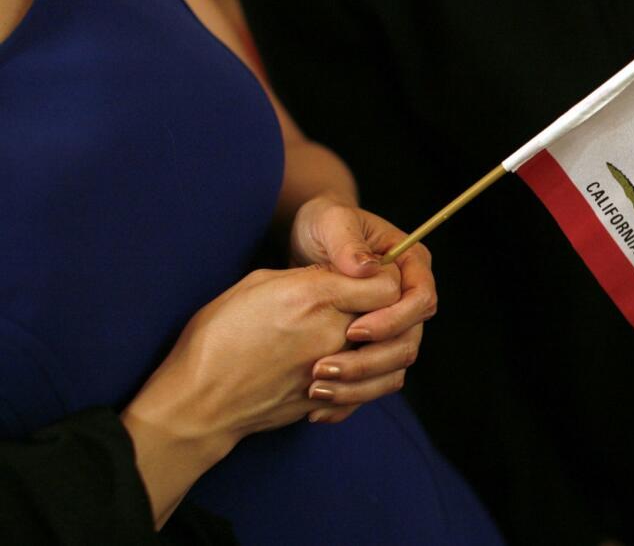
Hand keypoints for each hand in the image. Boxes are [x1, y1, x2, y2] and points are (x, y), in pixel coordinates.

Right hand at [121, 264, 403, 523]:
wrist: (197, 402)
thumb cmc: (215, 337)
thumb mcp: (255, 286)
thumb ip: (305, 277)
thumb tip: (334, 275)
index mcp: (313, 296)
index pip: (386, 283)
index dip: (385, 278)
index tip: (371, 279)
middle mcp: (330, 332)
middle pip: (391, 318)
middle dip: (387, 311)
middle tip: (370, 308)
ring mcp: (334, 369)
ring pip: (390, 358)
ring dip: (384, 348)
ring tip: (362, 340)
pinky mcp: (329, 398)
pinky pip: (369, 388)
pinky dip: (366, 379)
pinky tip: (345, 371)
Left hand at [289, 195, 436, 423]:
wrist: (310, 239)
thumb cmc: (325, 223)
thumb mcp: (332, 221)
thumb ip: (348, 242)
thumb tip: (366, 269)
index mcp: (411, 264)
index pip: (421, 300)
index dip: (393, 320)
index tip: (353, 330)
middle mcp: (408, 298)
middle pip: (410, 340)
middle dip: (372, 359)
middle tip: (327, 366)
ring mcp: (393, 323)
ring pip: (393, 365)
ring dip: (359, 382)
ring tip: (317, 387)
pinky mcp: (373, 344)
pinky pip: (373, 378)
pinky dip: (349, 395)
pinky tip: (317, 406)